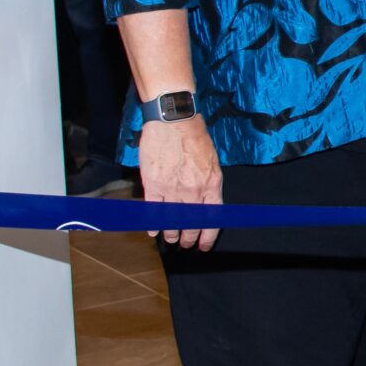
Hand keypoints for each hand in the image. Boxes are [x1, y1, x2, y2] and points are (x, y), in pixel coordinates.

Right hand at [137, 115, 222, 250]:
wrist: (174, 120)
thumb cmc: (194, 135)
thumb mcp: (212, 160)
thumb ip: (209, 181)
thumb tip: (206, 200)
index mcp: (212, 184)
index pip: (212, 219)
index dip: (207, 236)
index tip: (203, 245)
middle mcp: (194, 190)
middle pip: (191, 223)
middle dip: (188, 237)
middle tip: (185, 244)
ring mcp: (173, 188)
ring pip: (172, 220)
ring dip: (171, 233)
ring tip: (171, 238)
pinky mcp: (154, 184)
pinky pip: (154, 210)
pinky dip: (153, 223)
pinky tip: (153, 230)